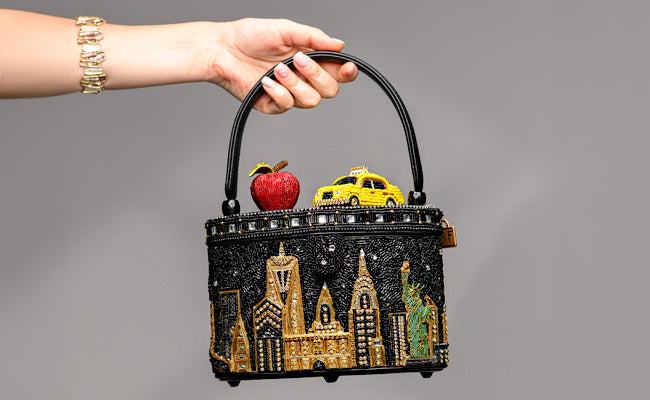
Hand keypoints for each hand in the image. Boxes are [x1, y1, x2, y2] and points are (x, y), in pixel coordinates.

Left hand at [208, 18, 357, 113]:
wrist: (222, 50)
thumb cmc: (250, 36)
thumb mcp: (285, 29)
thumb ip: (313, 37)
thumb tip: (339, 44)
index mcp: (310, 59)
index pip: (337, 71)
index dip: (347, 73)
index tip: (347, 68)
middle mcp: (303, 78)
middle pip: (329, 90)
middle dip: (317, 76)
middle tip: (299, 60)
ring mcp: (289, 93)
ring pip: (310, 101)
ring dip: (295, 84)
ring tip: (276, 69)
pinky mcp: (273, 104)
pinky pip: (287, 106)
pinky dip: (278, 92)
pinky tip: (265, 81)